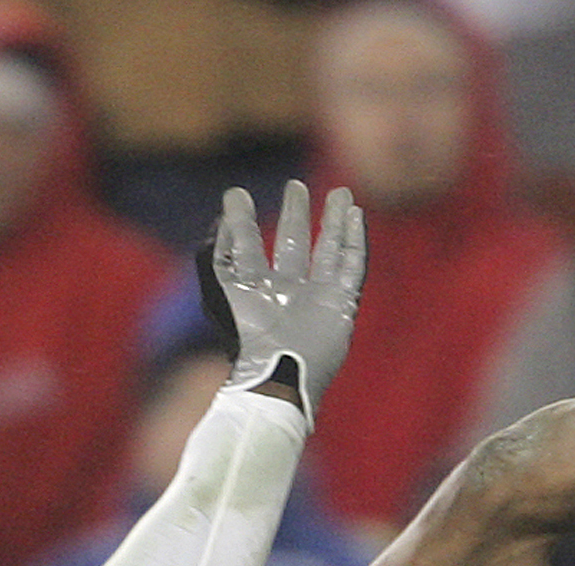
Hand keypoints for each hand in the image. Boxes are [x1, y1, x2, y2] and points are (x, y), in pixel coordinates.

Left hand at [200, 180, 366, 423]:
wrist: (279, 372)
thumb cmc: (247, 335)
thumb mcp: (222, 288)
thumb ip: (218, 252)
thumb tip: (224, 217)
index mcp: (254, 291)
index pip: (248, 248)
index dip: (241, 222)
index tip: (237, 194)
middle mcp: (286, 293)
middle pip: (294, 245)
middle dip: (296, 215)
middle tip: (295, 186)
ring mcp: (316, 298)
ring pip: (328, 252)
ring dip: (334, 222)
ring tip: (341, 193)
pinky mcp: (341, 305)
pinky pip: (352, 267)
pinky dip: (355, 241)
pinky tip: (356, 216)